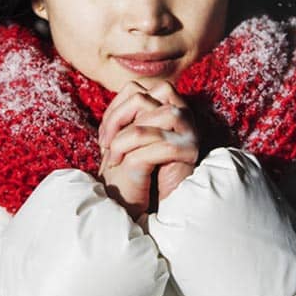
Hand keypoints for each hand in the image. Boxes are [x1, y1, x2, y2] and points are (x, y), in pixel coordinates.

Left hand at [98, 81, 198, 217]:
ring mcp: (190, 132)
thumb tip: (117, 101)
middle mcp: (182, 114)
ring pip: (156, 115)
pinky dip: (137, 153)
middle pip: (144, 96)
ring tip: (115, 156)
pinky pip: (164, 145)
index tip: (104, 136)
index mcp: (166, 105)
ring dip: (126, 137)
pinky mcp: (191, 152)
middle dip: (117, 118)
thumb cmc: (135, 172)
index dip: (114, 108)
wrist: (150, 207)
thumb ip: (128, 117)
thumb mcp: (126, 140)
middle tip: (106, 145)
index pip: (136, 88)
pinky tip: (124, 165)